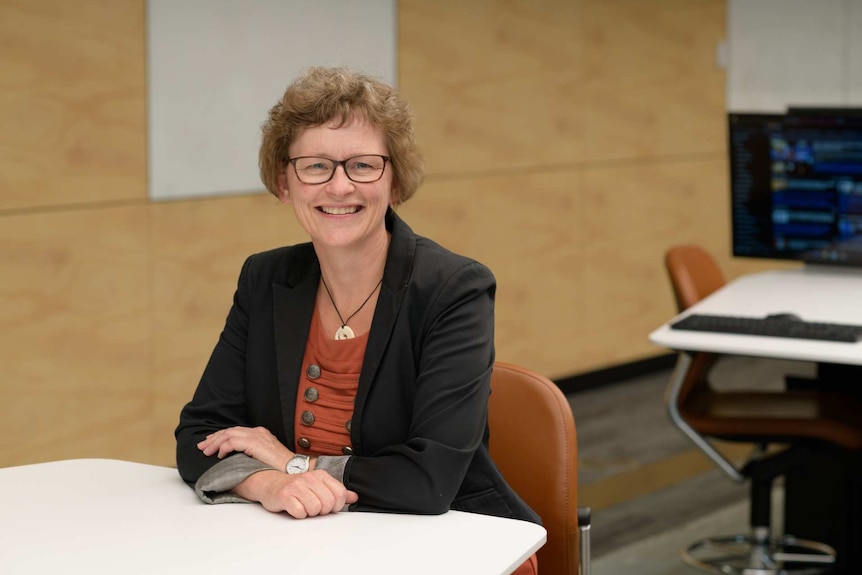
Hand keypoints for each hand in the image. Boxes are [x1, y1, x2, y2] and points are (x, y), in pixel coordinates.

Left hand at [197, 426, 290, 470]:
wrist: (293, 468)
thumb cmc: (281, 467)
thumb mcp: (265, 456)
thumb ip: (253, 453)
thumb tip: (238, 459)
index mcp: (260, 433)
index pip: (236, 431)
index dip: (221, 436)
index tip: (211, 443)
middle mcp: (257, 431)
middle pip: (230, 431)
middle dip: (214, 438)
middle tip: (202, 446)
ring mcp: (256, 436)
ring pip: (228, 435)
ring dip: (215, 443)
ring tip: (207, 451)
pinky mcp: (254, 443)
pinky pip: (232, 442)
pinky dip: (223, 448)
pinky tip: (219, 455)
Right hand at [236, 469, 358, 518]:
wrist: (271, 485)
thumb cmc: (297, 488)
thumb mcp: (319, 486)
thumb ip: (337, 491)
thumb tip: (354, 497)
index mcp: (321, 475)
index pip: (340, 494)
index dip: (337, 505)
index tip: (328, 506)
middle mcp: (309, 478)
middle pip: (328, 503)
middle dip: (323, 511)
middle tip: (314, 508)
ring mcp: (296, 486)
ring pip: (315, 509)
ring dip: (310, 513)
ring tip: (304, 507)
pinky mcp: (285, 496)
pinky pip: (300, 512)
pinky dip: (299, 514)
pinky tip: (295, 509)